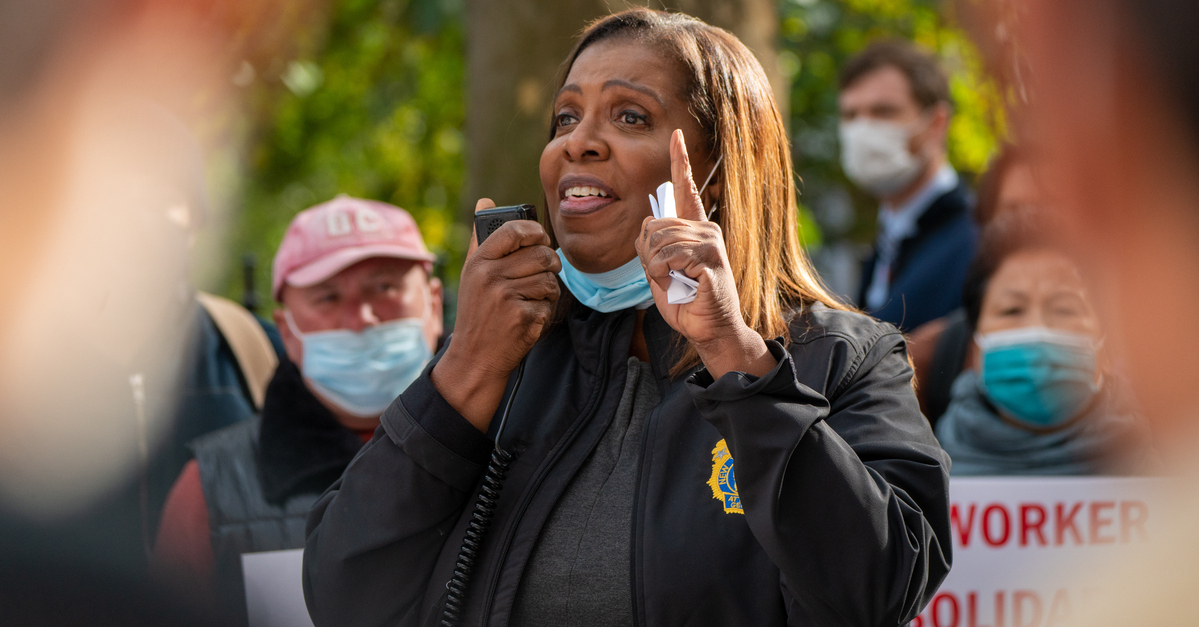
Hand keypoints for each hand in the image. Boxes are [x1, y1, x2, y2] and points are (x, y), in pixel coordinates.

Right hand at [432, 198, 560, 430]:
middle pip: (540, 254)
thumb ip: (480, 238)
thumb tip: (485, 200)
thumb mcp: (471, 275)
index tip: (541, 239)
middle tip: (547, 271)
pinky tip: (529, 317)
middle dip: (550, 263)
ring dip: (549, 289)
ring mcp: (506, 297)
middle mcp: (490, 276)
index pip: (513, 231)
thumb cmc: (477, 313)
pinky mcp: (522, 316)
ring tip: (534, 298)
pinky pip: (549, 303)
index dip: (535, 231)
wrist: (474, 358)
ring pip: (549, 279)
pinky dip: (545, 311)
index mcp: (479, 262)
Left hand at [635, 130, 774, 378]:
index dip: (679, 160)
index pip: (686, 188)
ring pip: (658, 241)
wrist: (709, 330)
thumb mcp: (660, 270)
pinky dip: (663, 274)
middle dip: (647, 255)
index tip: (676, 136)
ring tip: (674, 282)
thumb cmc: (686, 302)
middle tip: (665, 276)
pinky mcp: (710, 257)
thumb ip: (652, 246)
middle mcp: (706, 228)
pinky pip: (667, 256)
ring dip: (655, 268)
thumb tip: (647, 226)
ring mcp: (711, 241)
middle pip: (654, 225)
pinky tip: (679, 284)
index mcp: (694, 229)